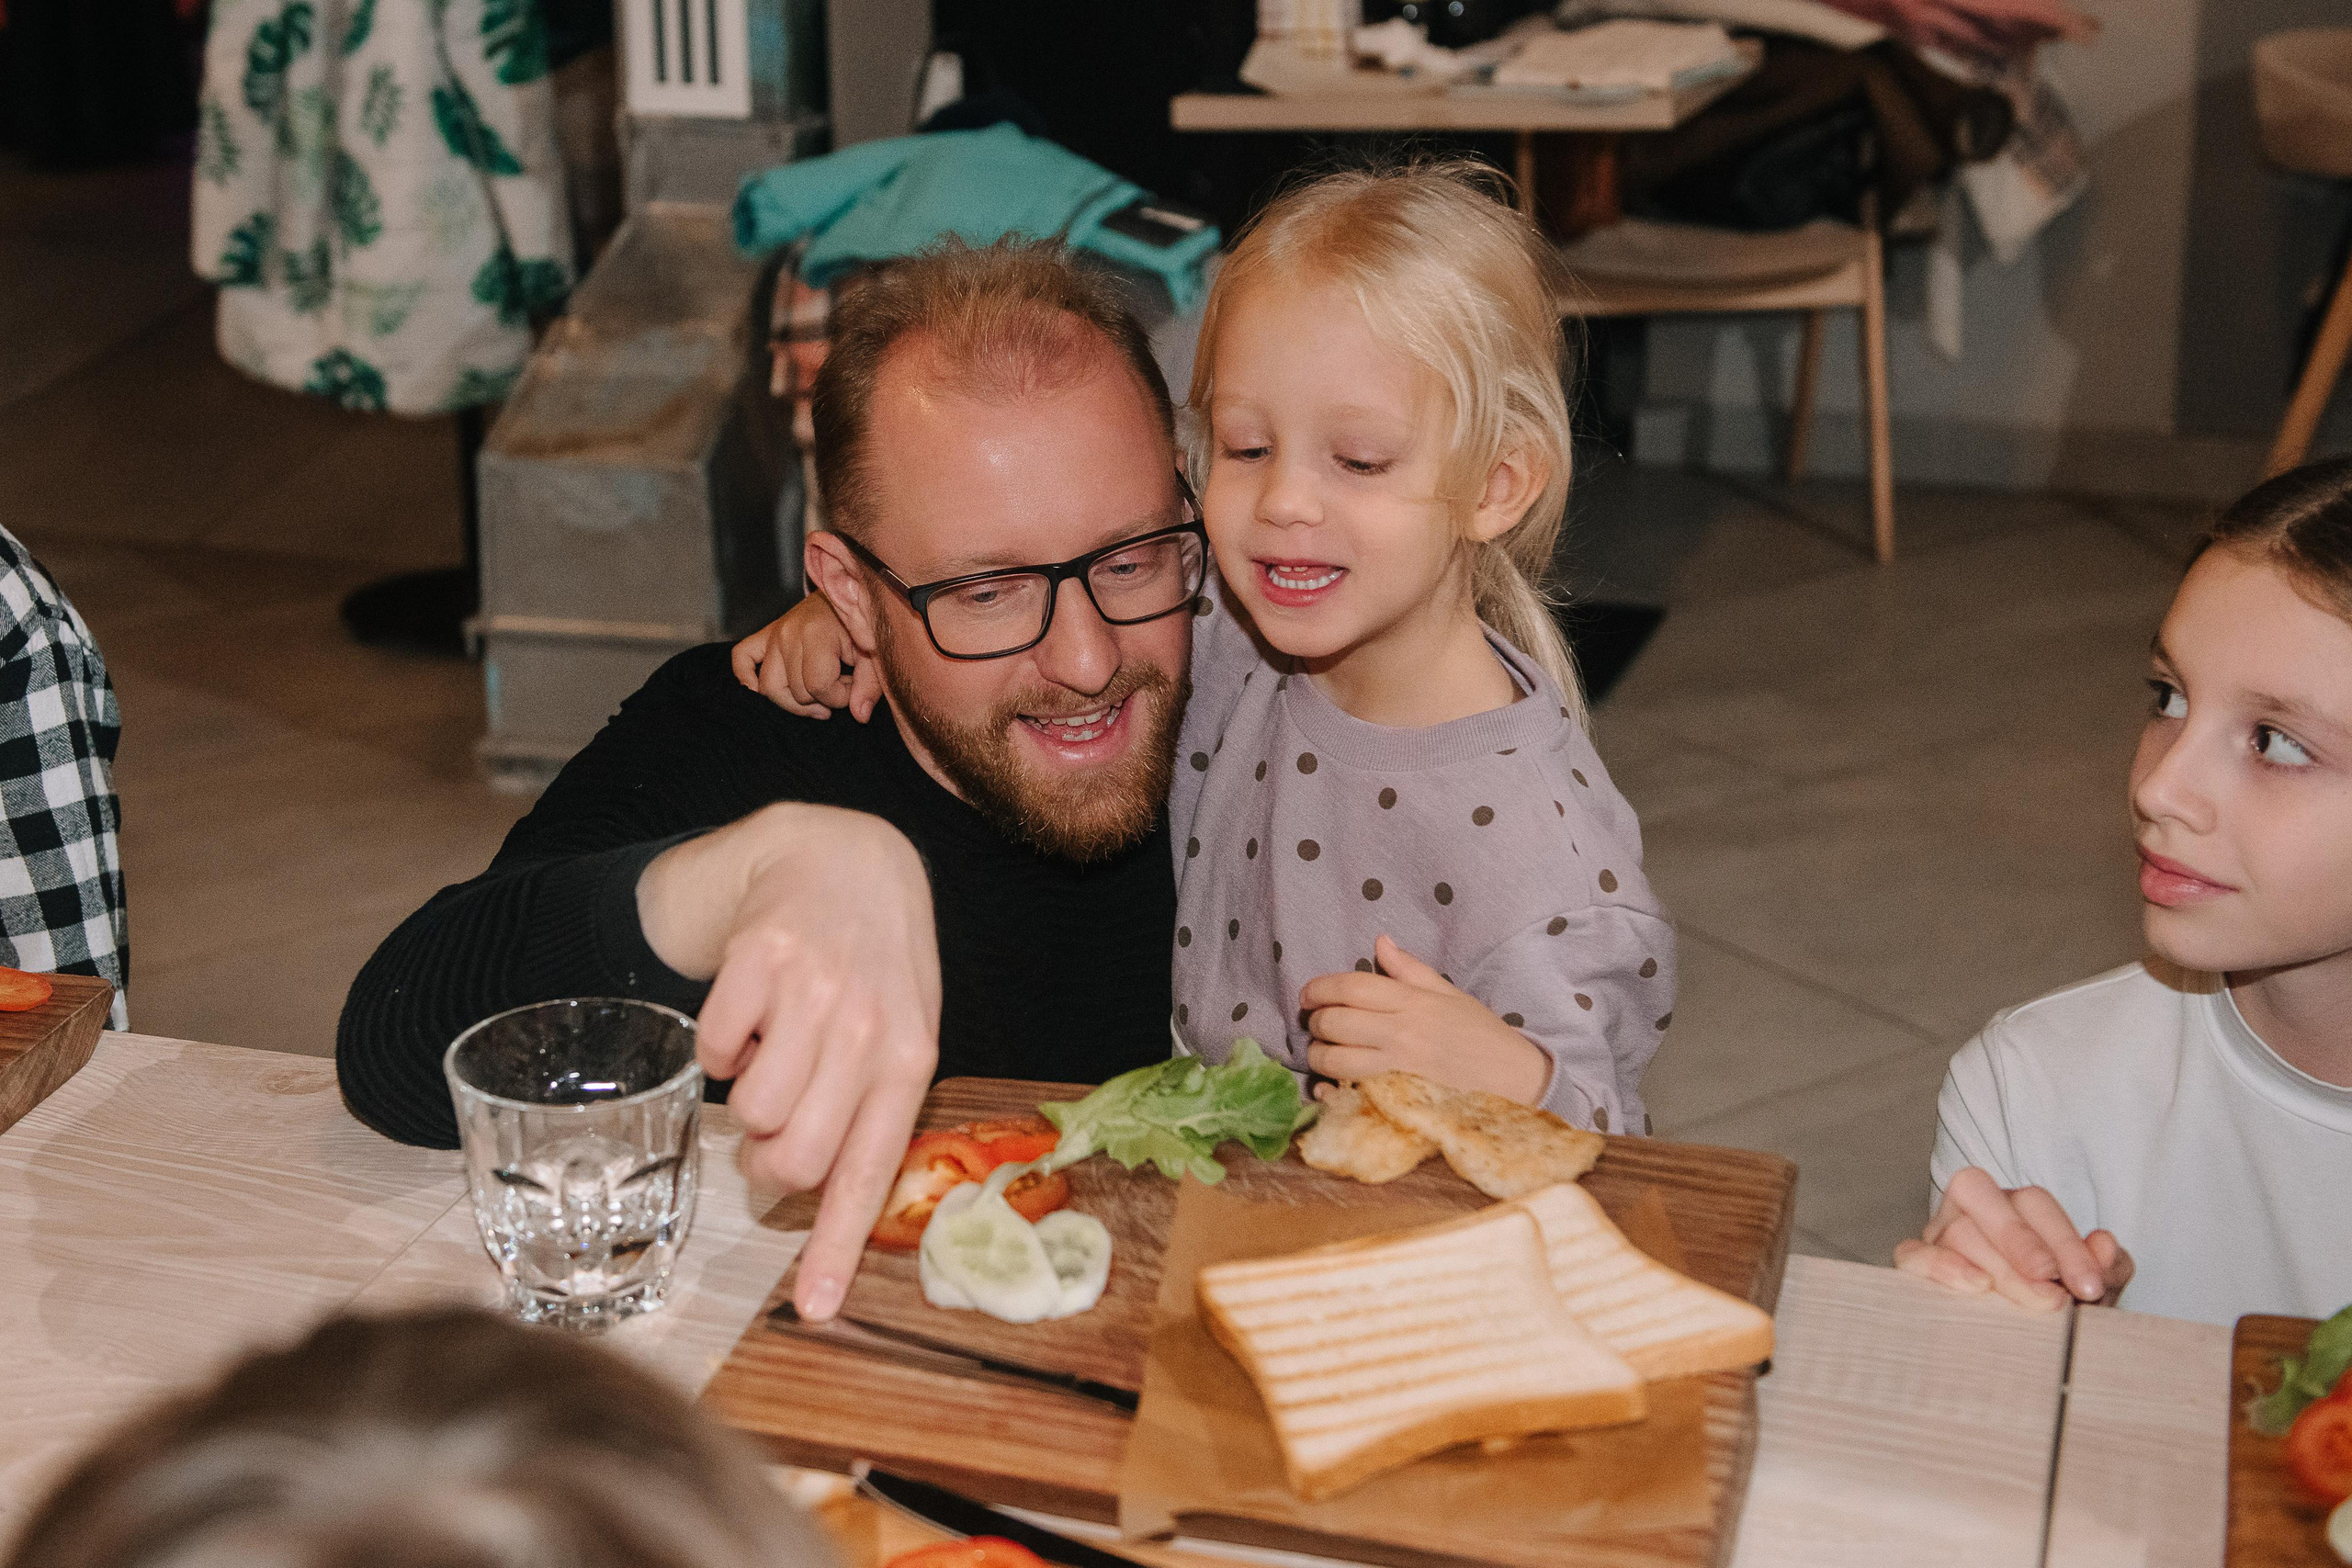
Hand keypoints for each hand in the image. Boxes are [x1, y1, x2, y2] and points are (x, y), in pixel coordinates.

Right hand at [637, 803, 939, 1319]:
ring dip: (743, 1103)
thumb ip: (865, 1109)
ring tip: (768, 1059)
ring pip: (750, 1112)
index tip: (816, 1309)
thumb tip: (806, 1195)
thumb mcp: (899, 1034)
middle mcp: (869, 1030)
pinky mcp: (764, 956)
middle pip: (794, 1159)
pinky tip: (749, 1017)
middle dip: (767, 1165)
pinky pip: (715, 1051)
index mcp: (910, 1062)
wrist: (845, 857)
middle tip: (771, 1131)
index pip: (870, 1172)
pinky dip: (718, 1049)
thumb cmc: (875, 966)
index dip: (837, 1246)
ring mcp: (817, 991)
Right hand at [731, 593, 884, 721]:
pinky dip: (746, 678)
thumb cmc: (861, 624)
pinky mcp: (764, 636)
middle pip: (795, 691)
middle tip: (839, 687)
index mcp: (816, 633)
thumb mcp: (873, 654)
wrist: (845, 594)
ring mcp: (773, 634)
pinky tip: (766, 692)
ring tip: (817, 695)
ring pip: (769, 687)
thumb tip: (859, 716)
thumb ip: (869, 685)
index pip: (818, 685)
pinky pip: (741, 658)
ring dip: (794, 700)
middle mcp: (788, 633)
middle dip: (822, 700)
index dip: (839, 697)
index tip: (852, 686)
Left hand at [1300, 934, 1549, 1103]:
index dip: (1321, 987)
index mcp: (1413, 1002)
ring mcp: (1399, 1069)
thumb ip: (1410, 970)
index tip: (1308, 993)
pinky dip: (1330, 1091)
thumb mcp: (1449, 994)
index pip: (1353, 988)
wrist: (1514, 1078)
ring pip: (1337, 1062)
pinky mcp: (1399, 1098)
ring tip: (1322, 1051)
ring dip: (1318, 1056)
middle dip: (1316, 1021)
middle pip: (1336, 1023)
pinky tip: (1328, 1086)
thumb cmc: (1480, 1033)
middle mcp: (1402, 1033)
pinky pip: (1351, 1094)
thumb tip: (1380, 942)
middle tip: (1316, 1021)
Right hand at [1893, 1167, 2133, 1311]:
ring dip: (1997, 1269)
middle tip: (2055, 1295)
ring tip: (2029, 1308)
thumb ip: (2106, 1268)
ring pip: (1956, 1230)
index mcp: (2016, 1205)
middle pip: (1984, 1198)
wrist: (2019, 1345)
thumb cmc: (2056, 1304)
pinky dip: (1940, 1266)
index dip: (2064, 1242)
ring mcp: (1939, 1232)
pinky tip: (1975, 1288)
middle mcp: (1973, 1208)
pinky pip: (1914, 1253)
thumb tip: (2104, 1246)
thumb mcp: (2091, 1289)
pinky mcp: (1915, 1261)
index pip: (2033, 1203)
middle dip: (2023, 1244)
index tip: (2089, 1286)